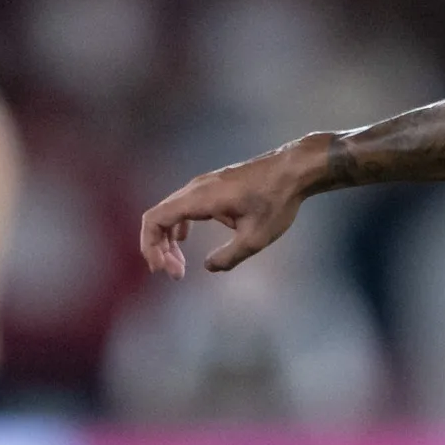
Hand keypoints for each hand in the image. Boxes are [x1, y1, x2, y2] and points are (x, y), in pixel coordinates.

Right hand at [139, 136, 327, 277]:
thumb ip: (229, 256)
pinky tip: (185, 241)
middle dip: (160, 249)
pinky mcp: (213, 186)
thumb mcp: (255, 238)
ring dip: (169, 239)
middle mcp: (194, 188)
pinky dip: (179, 226)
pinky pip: (184, 207)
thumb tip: (209, 266)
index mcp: (198, 198)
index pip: (155, 219)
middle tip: (177, 274)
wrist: (293, 170)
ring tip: (180, 264)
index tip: (163, 270)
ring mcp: (202, 185)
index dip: (151, 246)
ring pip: (171, 212)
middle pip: (159, 217)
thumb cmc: (276, 202)